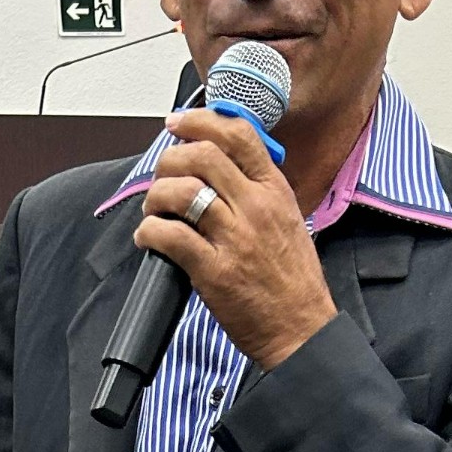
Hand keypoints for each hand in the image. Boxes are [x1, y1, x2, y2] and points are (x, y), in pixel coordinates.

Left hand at [132, 109, 336, 372]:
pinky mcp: (214, 271)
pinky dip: (150, 232)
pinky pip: (170, 236)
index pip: (238, 134)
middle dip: (170, 160)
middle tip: (162, 175)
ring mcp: (235, 239)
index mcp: (275, 191)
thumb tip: (221, 165)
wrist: (302, 330)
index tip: (178, 125)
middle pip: (201, 156)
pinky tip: (150, 238)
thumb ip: (259, 190)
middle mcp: (256, 208)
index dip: (200, 121)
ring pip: (181, 192)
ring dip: (156, 196)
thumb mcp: (289, 220)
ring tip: (155, 211)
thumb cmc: (294, 282)